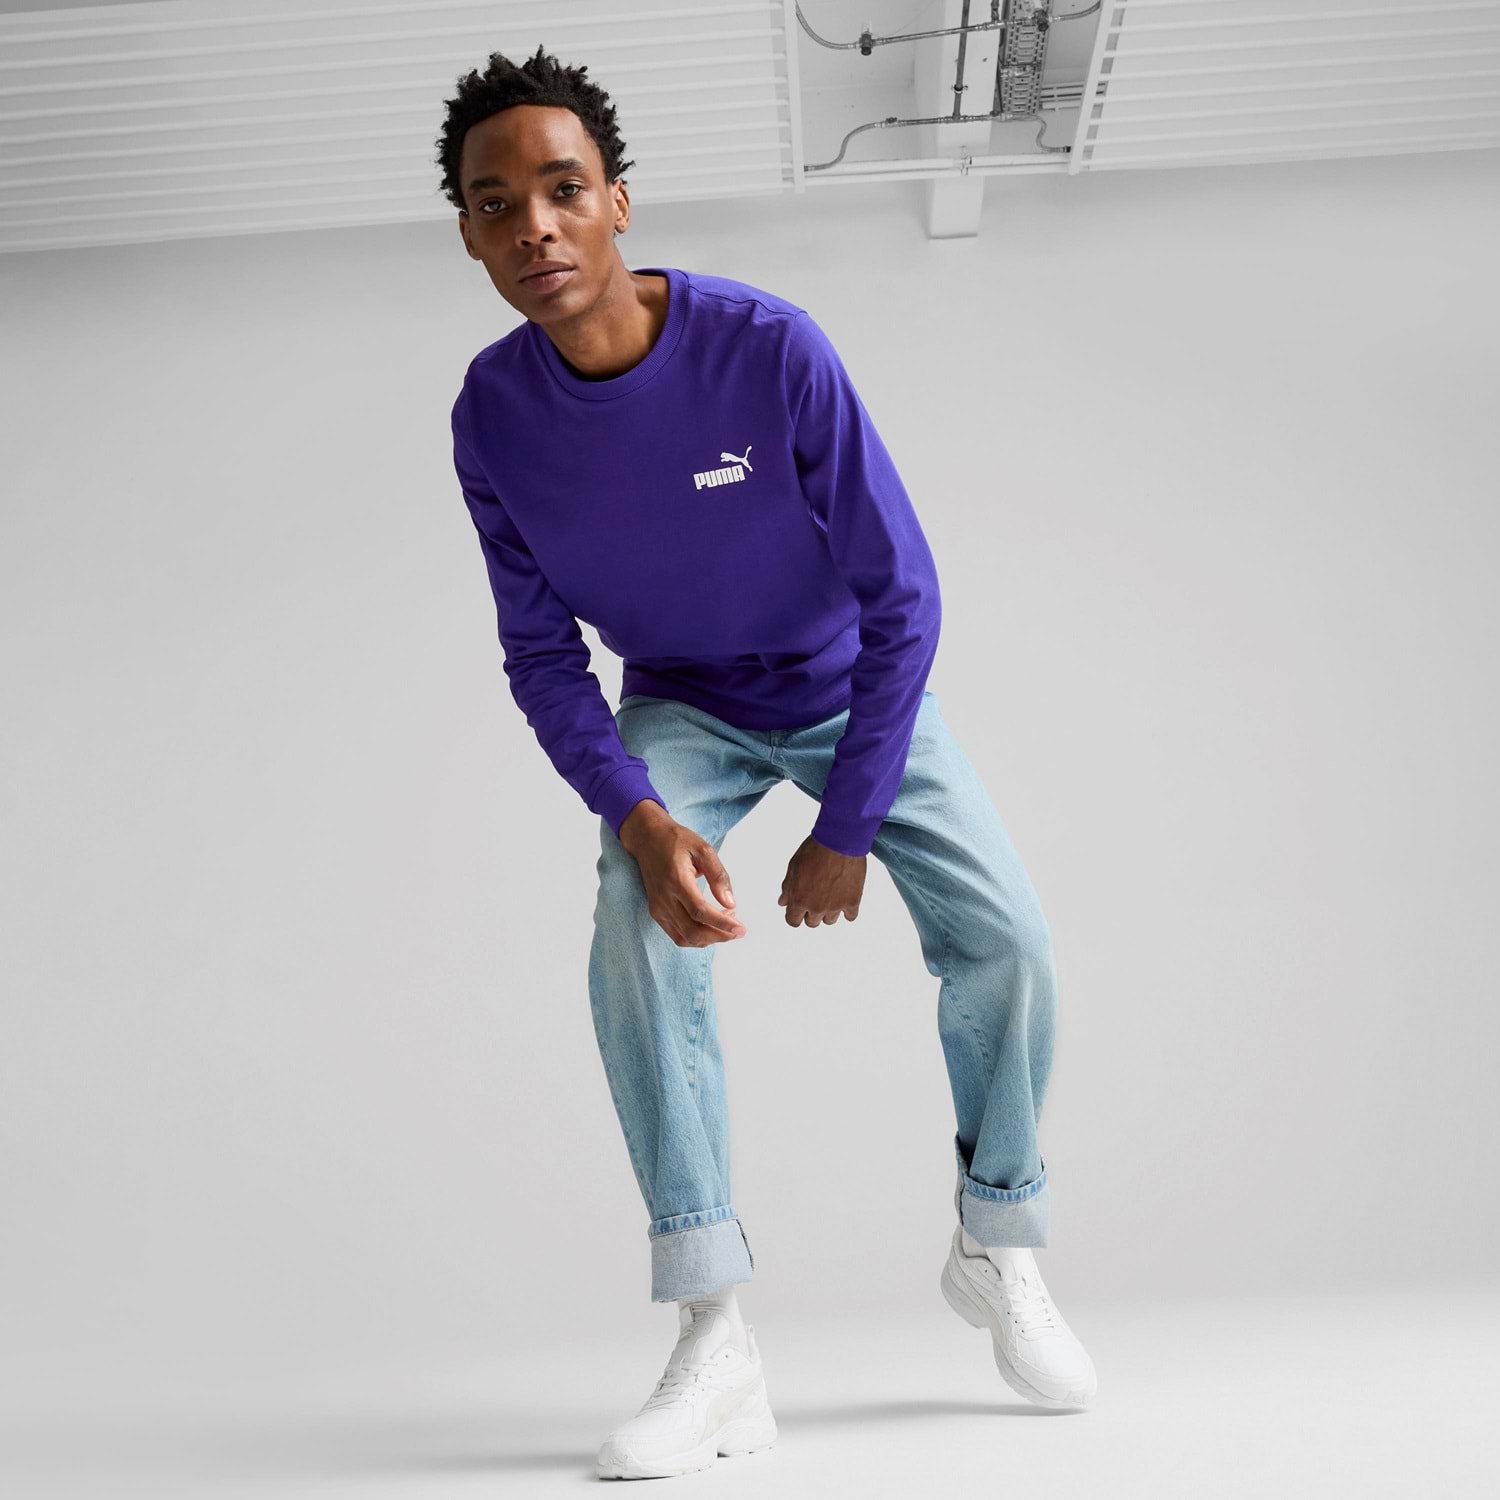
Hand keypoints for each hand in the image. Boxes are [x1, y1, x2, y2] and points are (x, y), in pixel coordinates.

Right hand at [619, 800, 746, 947]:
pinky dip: (695, 938)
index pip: (701, 912)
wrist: (647, 839)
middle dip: (719, 936)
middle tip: (738, 931)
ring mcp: (658, 908)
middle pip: (693, 931)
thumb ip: (718, 876)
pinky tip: (709, 927)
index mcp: (677, 881)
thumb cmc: (676, 841)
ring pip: (685, 938)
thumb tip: (730, 902)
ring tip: (726, 925)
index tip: (740, 929)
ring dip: (709, 939)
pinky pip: (677, 935)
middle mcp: (664, 899)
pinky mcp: (656, 912)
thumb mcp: (703, 849)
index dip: (722, 924)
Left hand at [778, 834, 865, 927]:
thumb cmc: (814, 850)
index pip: (793, 921)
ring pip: (830, 920)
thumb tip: (782, 902)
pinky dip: (848, 910)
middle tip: (816, 896)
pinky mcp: (852, 901)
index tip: (799, 909)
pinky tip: (845, 898)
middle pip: (812, 922)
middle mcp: (816, 907)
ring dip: (829, 911)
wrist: (839, 840)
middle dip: (811, 912)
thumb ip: (787, 888)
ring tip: (831, 894)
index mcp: (799, 899)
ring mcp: (835, 906)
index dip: (795, 915)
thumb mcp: (793, 867)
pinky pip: (850, 916)